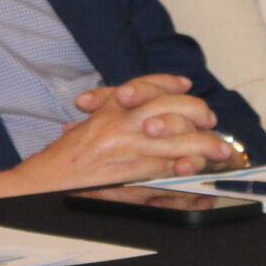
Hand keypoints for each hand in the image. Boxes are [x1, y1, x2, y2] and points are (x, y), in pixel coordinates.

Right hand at [0, 75, 238, 197]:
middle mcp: (124, 124)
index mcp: (113, 109)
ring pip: (177, 142)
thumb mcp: (88, 122)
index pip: (149, 85)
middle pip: (172, 108)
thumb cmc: (66, 157)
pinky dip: (186, 173)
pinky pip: (168, 173)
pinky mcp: (133, 177)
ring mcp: (130, 150)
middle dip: (196, 112)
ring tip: (220, 150)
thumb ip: (109, 108)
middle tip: (210, 120)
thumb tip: (127, 97)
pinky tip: (199, 172)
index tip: (186, 85)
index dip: (171, 83)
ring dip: (203, 146)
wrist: (46, 181)